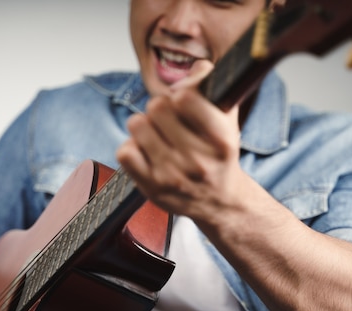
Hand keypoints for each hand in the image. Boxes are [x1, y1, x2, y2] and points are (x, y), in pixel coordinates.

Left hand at [117, 60, 246, 224]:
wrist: (219, 201)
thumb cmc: (219, 155)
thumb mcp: (227, 120)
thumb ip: (213, 87)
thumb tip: (195, 68)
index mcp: (221, 140)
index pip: (185, 98)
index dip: (180, 93)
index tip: (182, 101)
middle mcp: (198, 161)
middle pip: (157, 107)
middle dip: (160, 107)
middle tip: (166, 119)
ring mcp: (173, 177)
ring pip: (137, 125)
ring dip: (143, 125)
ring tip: (156, 135)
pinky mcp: (152, 188)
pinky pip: (125, 151)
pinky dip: (132, 147)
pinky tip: (146, 152)